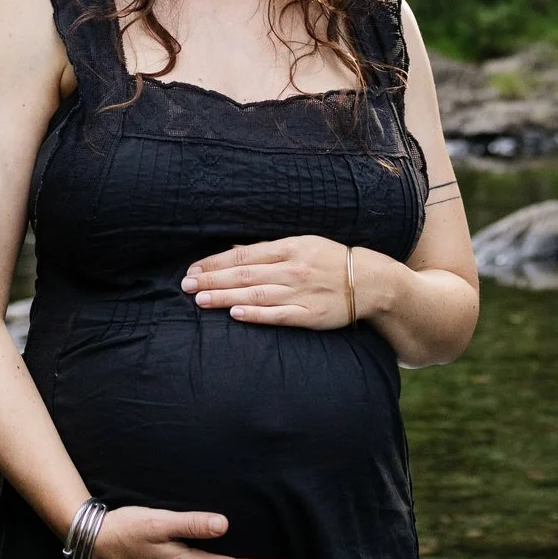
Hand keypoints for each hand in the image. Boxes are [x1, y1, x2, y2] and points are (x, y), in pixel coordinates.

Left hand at [181, 235, 361, 328]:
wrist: (371, 281)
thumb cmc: (331, 261)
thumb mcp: (302, 244)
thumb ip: (269, 250)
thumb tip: (235, 250)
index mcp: (289, 248)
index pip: (243, 255)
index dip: (215, 262)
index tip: (193, 270)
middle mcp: (292, 269)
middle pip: (244, 274)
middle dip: (212, 280)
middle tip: (186, 285)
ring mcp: (300, 293)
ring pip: (255, 294)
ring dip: (225, 297)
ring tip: (200, 300)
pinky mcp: (310, 315)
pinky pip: (278, 315)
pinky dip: (256, 314)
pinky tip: (235, 313)